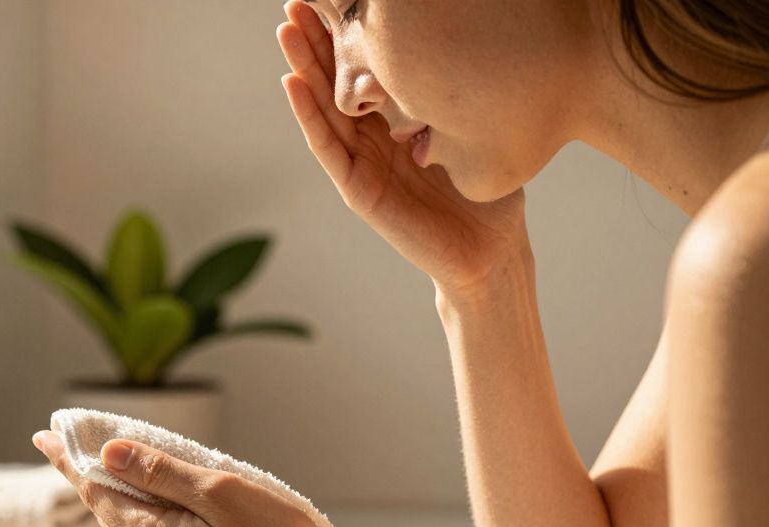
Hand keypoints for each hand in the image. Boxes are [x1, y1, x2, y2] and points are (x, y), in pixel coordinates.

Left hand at [32, 429, 340, 526]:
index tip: (44, 436)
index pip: (96, 492)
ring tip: (119, 475)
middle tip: (73, 449)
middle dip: (94, 481)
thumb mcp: (217, 492)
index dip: (69, 462)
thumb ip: (159, 473)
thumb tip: (109, 454)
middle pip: (110, 515)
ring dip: (125, 504)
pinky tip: (165, 513)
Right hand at [276, 0, 529, 294]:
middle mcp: (374, 139)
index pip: (365, 71)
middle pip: (336, 82)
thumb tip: (464, 41)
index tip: (331, 0)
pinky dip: (308, 115)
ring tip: (285, 31)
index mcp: (398, 122)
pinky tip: (291, 83)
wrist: (491, 252)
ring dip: (302, 68)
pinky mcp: (359, 190)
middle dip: (316, 41)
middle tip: (296, 3)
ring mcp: (362, 164)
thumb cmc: (489, 196)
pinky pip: (329, 147)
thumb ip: (457, 95)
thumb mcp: (475, 129)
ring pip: (324, 108)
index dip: (347, 36)